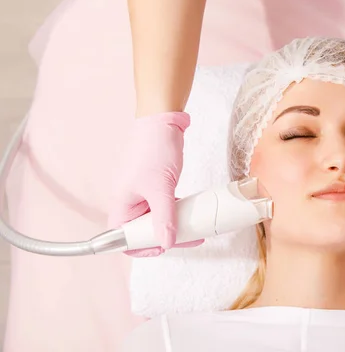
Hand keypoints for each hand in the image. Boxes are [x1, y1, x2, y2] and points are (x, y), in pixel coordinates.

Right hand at [108, 111, 203, 256]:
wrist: (162, 122)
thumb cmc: (153, 150)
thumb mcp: (161, 189)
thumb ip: (165, 218)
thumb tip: (168, 243)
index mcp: (122, 205)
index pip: (124, 239)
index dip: (142, 248)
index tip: (164, 248)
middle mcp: (130, 202)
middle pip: (144, 232)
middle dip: (165, 238)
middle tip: (189, 240)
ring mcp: (143, 194)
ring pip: (157, 219)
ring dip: (175, 226)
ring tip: (196, 230)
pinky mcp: (156, 186)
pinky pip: (165, 207)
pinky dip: (178, 212)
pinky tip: (192, 214)